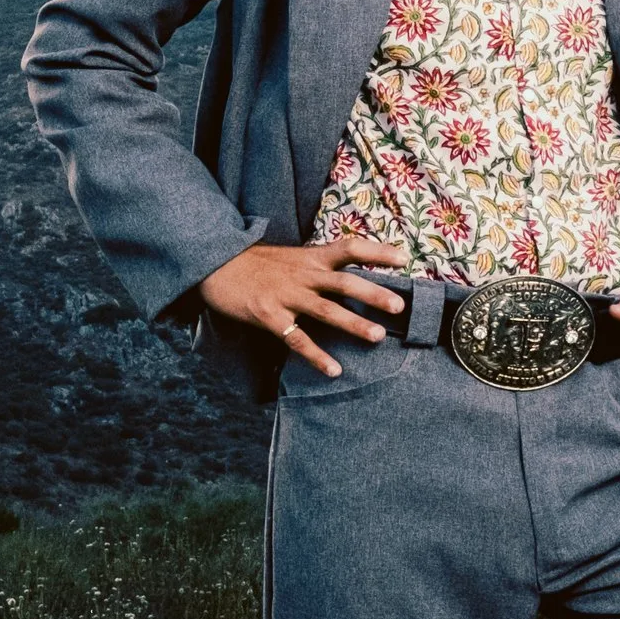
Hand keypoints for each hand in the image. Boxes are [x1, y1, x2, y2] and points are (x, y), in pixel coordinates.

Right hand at [199, 237, 407, 377]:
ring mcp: (286, 295)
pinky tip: (334, 370)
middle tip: (399, 306)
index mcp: (311, 258)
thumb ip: (319, 264)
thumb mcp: (292, 256)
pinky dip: (316, 356)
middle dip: (373, 294)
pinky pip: (297, 339)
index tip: (403, 258)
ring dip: (353, 324)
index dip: (377, 251)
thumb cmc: (258, 264)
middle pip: (344, 281)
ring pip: (326, 310)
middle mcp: (303, 274)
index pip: (350, 248)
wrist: (216, 265)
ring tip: (377, 337)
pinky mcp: (269, 315)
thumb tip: (349, 273)